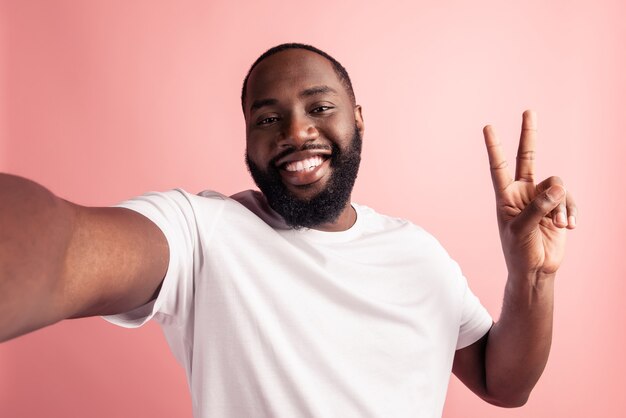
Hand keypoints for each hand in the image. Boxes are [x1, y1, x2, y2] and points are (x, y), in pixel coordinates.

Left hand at [483, 110, 576, 277]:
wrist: (535, 270)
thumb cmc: (519, 252)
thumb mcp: (522, 230)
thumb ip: (537, 207)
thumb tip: (557, 185)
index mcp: (505, 196)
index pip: (499, 167)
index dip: (495, 147)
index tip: (488, 127)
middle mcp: (522, 192)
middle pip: (528, 158)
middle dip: (529, 135)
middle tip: (528, 110)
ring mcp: (541, 199)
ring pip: (557, 185)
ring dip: (561, 205)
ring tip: (560, 224)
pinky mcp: (558, 207)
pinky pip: (569, 199)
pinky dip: (571, 211)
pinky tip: (569, 226)